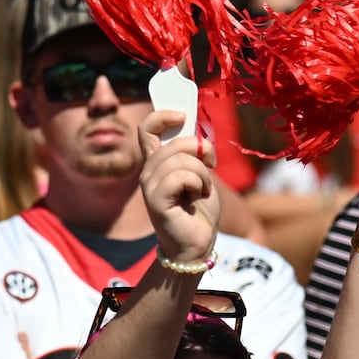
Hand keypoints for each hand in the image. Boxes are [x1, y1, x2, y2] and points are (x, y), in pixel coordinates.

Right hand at [138, 110, 219, 264]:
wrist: (197, 244)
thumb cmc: (199, 211)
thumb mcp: (201, 174)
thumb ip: (196, 153)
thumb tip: (199, 129)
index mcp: (157, 163)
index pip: (147, 128)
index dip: (162, 115)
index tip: (182, 115)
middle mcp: (148, 172)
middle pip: (174, 142)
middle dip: (201, 149)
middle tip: (211, 165)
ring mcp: (149, 186)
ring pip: (181, 159)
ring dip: (202, 173)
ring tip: (203, 189)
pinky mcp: (156, 200)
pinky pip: (180, 176)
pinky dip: (197, 183)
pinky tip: (197, 196)